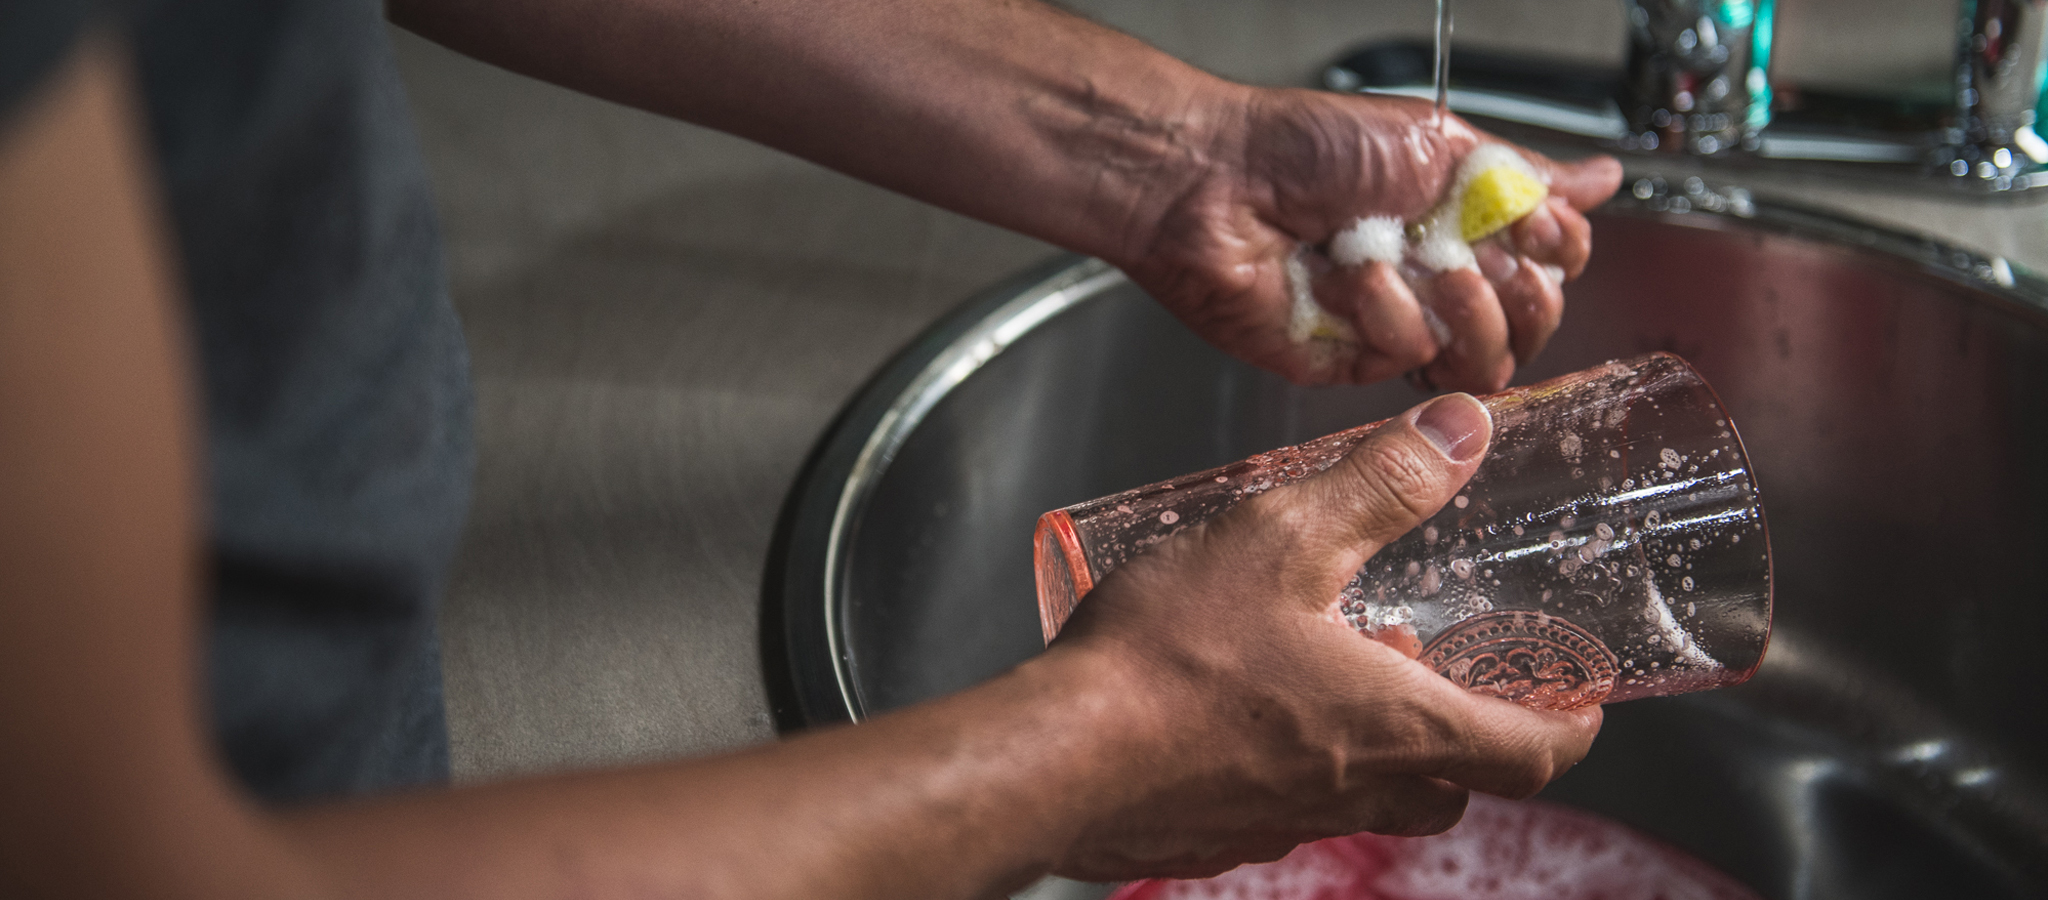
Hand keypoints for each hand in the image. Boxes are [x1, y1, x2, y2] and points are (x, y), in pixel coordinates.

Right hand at [1040, 393, 1600, 880]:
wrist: (1056, 759)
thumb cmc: (1171, 657)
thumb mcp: (1284, 536)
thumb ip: (1380, 483)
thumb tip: (1464, 431)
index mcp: (1398, 726)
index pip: (1530, 753)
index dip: (1571, 726)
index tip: (1580, 699)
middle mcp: (1356, 791)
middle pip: (1454, 790)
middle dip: (1467, 737)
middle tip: (1442, 672)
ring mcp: (1286, 824)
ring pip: (1369, 799)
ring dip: (1377, 747)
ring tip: (1331, 670)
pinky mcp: (1221, 835)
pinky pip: (1289, 809)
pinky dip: (1297, 765)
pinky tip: (1244, 707)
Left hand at [1113, 88, 1622, 390]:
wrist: (1217, 182)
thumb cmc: (1305, 148)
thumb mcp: (1437, 142)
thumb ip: (1527, 177)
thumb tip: (1600, 179)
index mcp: (1463, 222)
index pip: (1554, 265)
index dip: (1554, 251)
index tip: (1532, 224)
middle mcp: (1437, 279)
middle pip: (1531, 319)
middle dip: (1512, 281)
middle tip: (1465, 245)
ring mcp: (1397, 326)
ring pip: (1482, 353)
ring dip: (1454, 298)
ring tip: (1402, 255)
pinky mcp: (1354, 363)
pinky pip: (1411, 356)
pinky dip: (1386, 309)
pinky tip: (1346, 275)